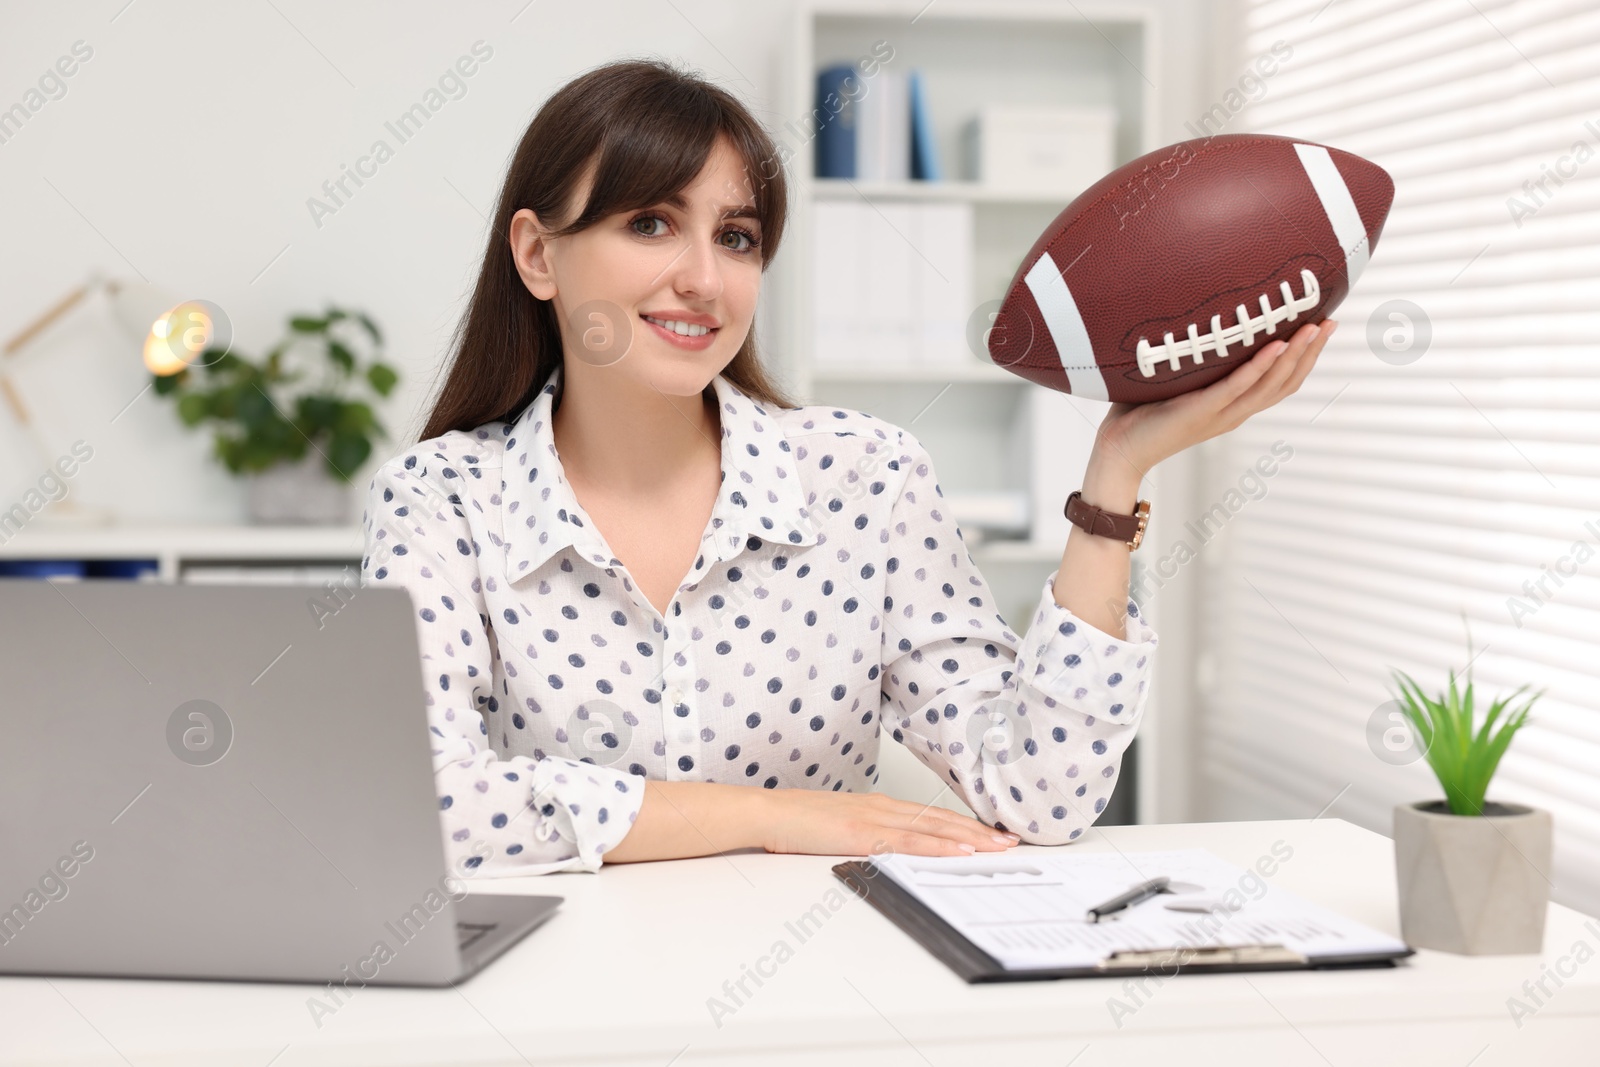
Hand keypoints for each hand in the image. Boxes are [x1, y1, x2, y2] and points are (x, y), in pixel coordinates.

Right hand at [758, 788, 1021, 857]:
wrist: (767, 812)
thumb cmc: (796, 822)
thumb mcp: (838, 829)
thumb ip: (864, 836)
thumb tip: (883, 850)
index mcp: (878, 806)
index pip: (930, 817)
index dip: (963, 825)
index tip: (990, 833)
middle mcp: (883, 807)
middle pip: (941, 820)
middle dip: (979, 831)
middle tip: (1011, 839)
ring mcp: (874, 818)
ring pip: (933, 828)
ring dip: (971, 837)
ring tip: (1000, 846)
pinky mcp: (863, 832)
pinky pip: (910, 841)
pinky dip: (939, 845)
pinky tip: (961, 850)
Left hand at [1094, 320, 1336, 477]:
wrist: (1118, 452)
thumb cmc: (1138, 415)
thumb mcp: (1175, 383)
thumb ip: (1192, 361)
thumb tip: (1191, 321)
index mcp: (1232, 407)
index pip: (1280, 383)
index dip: (1305, 358)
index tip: (1322, 327)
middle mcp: (1233, 413)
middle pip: (1286, 383)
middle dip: (1312, 353)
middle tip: (1332, 322)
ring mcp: (1220, 414)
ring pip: (1269, 385)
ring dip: (1295, 356)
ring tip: (1314, 328)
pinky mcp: (1201, 412)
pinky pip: (1236, 387)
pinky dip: (1259, 367)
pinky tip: (1275, 346)